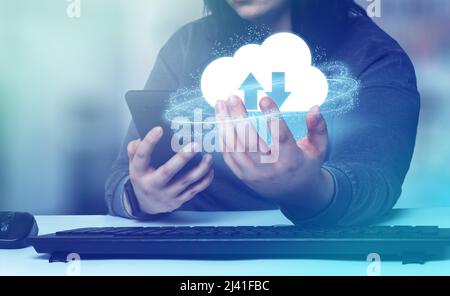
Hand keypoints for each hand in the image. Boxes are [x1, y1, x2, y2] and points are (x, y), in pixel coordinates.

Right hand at [125, 127, 213, 214]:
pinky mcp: (179, 201)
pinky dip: (205, 180)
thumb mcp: (134, 166)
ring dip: (200, 168)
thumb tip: (138, 141)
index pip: (142, 156)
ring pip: (186, 181)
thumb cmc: (143, 178)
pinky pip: (195, 190)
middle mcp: (153, 185)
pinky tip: (210, 169)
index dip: (149, 142)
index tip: (159, 128)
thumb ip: (134, 151)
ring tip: (209, 156)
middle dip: (183, 157)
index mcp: (139, 174)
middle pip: (168, 171)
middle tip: (195, 144)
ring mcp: (167, 195)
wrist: (147, 206)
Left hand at [215, 96, 333, 216]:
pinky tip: (220, 119)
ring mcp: (253, 173)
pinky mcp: (242, 175)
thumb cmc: (305, 164)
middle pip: (250, 141)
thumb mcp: (318, 148)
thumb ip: (318, 128)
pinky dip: (222, 136)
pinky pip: (228, 155)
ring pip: (234, 147)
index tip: (263, 99)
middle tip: (233, 97)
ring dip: (225, 124)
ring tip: (221, 104)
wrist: (294, 193)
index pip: (280, 137)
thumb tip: (314, 108)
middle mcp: (270, 169)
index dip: (272, 117)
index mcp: (291, 160)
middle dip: (239, 117)